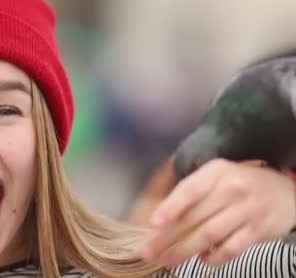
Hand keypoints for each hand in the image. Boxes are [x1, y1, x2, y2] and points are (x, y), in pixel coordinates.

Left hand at [141, 159, 295, 267]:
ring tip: (167, 260)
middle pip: (194, 217)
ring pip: (210, 235)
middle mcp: (232, 188)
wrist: (285, 190)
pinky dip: (214, 257)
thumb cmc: (238, 182)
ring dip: (185, 250)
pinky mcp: (259, 230)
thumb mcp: (216, 174)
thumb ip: (190, 189)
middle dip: (168, 237)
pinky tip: (201, 260)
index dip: (171, 207)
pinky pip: (231, 248)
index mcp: (216, 171)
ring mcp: (247, 210)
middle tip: (148, 250)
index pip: (190, 190)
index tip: (154, 223)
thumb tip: (155, 209)